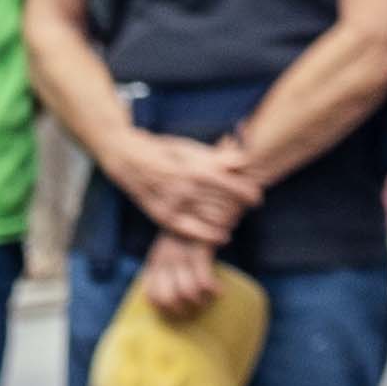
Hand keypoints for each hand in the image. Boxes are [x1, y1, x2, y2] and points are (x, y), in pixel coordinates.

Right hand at [122, 133, 255, 248]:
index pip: (232, 187)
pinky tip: (222, 236)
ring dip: (227, 222)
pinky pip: (191, 232)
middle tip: (246, 208)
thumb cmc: (165, 151)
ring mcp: (173, 204)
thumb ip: (218, 157)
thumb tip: (245, 161)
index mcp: (196, 169)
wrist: (129, 159)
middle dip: (238, 208)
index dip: (249, 194)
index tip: (257, 198)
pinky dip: (209, 235)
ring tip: (234, 219)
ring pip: (210, 220)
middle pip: (224, 206)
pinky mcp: (163, 216)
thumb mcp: (191, 148)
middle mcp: (186, 189)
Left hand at [139, 230, 224, 322]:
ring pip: (187, 293)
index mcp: (155, 260)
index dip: (165, 309)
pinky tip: (219, 291)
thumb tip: (175, 299)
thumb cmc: (191, 232)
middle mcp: (165, 259)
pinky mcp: (199, 250)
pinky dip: (213, 291)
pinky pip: (204, 281)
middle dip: (183, 311)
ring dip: (200, 302)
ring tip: (208, 300)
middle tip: (196, 311)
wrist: (205, 204)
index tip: (180, 312)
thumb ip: (167, 269)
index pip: (152, 295)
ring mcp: (181, 255)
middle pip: (168, 299)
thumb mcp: (170, 248)